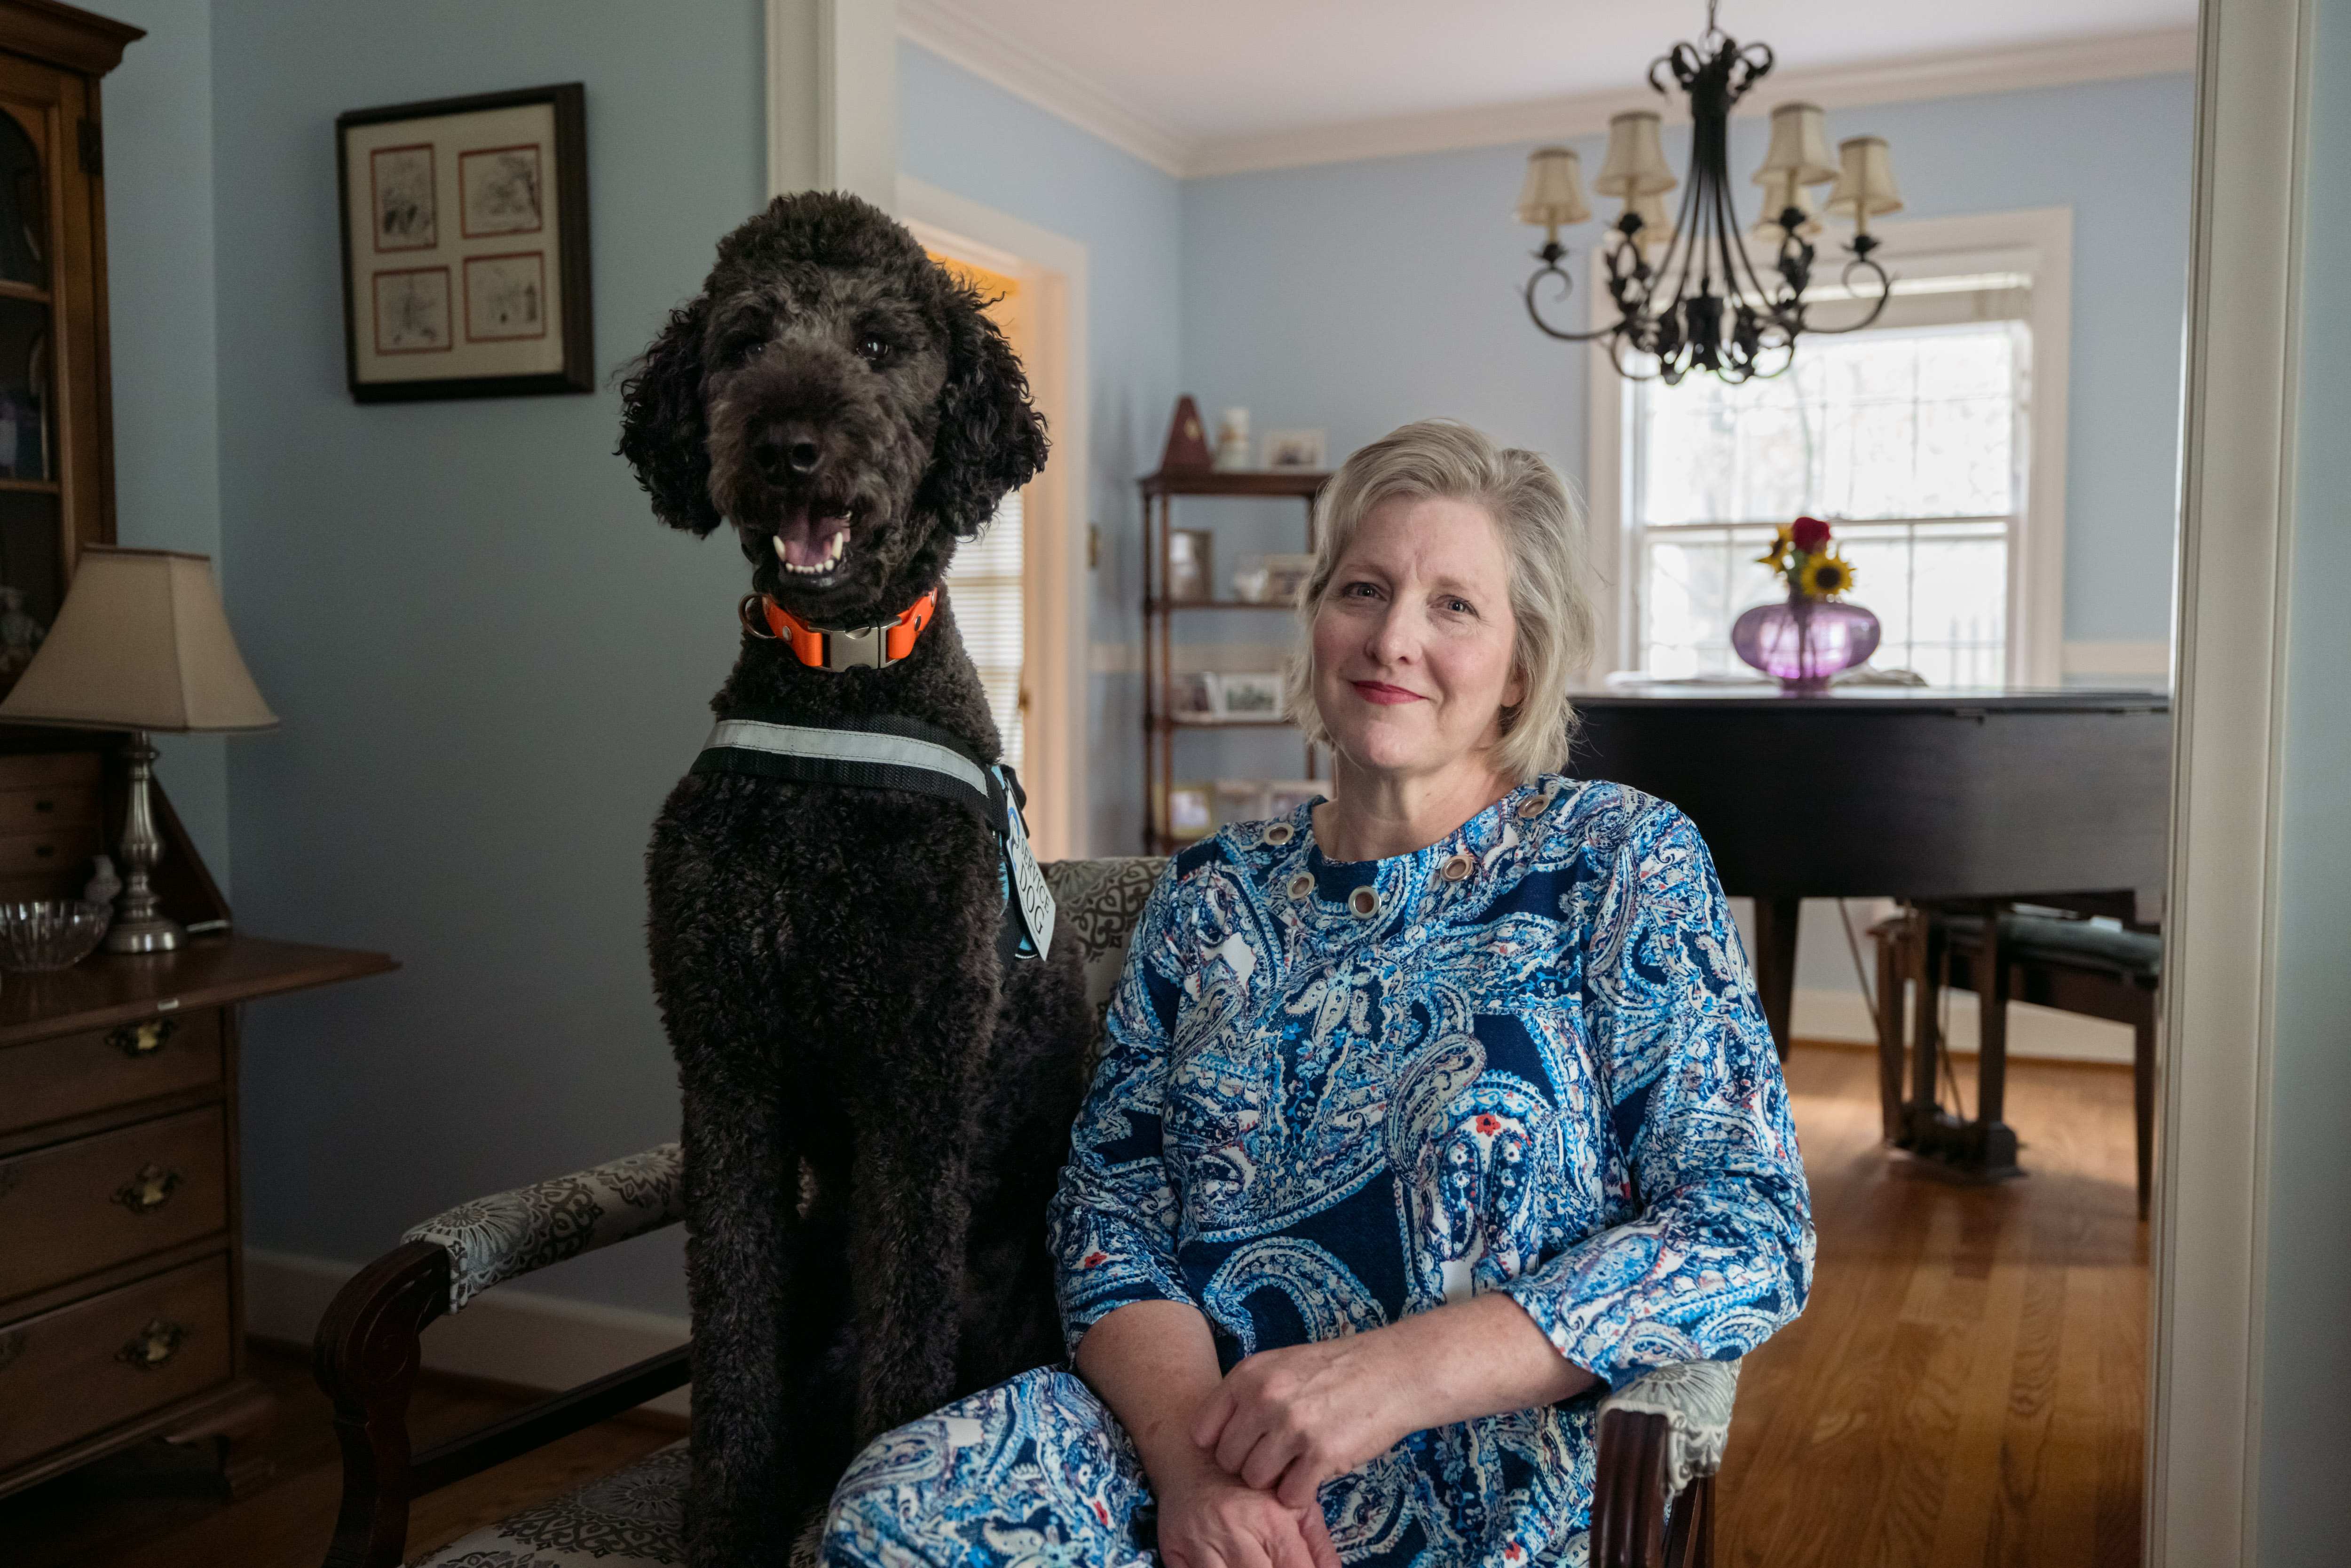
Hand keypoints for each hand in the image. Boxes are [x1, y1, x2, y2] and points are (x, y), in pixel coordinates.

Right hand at [1154, 1446, 1340, 1567]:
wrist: (1194, 1454)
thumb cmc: (1250, 1484)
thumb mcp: (1293, 1504)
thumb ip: (1317, 1544)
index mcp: (1272, 1523)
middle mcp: (1236, 1534)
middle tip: (1273, 1564)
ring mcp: (1202, 1544)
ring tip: (1253, 1563)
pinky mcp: (1174, 1550)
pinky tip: (1227, 1565)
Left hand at [1189, 1334, 1413, 1509]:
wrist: (1392, 1371)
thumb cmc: (1335, 1370)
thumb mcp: (1281, 1365)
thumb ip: (1246, 1395)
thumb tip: (1213, 1438)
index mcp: (1249, 1374)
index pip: (1203, 1429)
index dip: (1219, 1444)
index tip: (1240, 1446)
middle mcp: (1264, 1398)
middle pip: (1227, 1459)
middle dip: (1248, 1464)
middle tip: (1276, 1455)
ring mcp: (1292, 1427)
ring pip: (1255, 1480)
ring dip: (1274, 1479)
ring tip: (1297, 1461)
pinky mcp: (1321, 1454)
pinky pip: (1290, 1495)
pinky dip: (1301, 1492)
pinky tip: (1314, 1472)